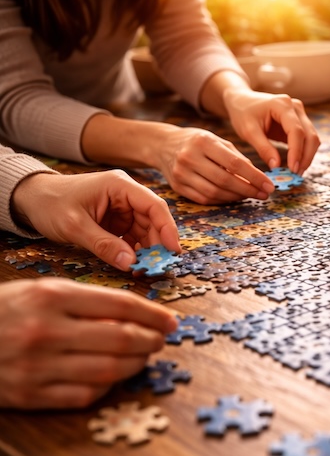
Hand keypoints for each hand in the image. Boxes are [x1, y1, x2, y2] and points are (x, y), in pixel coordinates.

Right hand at [0, 278, 176, 408]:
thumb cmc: (7, 312)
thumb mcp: (41, 292)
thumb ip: (87, 302)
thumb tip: (139, 315)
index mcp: (50, 297)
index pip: (119, 305)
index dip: (152, 315)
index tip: (171, 320)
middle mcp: (46, 332)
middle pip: (120, 339)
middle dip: (151, 341)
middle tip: (162, 340)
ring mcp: (37, 367)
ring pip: (109, 370)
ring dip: (136, 365)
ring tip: (144, 357)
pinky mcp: (30, 395)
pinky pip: (85, 396)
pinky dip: (107, 387)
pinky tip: (113, 377)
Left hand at [11, 170, 180, 270]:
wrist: (31, 199)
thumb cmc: (50, 203)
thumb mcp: (75, 226)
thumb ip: (104, 245)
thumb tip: (131, 263)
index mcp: (120, 186)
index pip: (154, 206)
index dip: (167, 229)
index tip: (172, 251)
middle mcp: (126, 195)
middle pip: (153, 221)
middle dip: (157, 245)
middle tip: (157, 268)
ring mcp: (123, 209)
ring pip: (146, 231)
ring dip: (147, 251)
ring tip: (144, 270)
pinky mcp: (117, 221)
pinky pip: (133, 238)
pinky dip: (135, 252)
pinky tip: (133, 265)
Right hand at [156, 125, 275, 203]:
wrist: (162, 144)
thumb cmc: (196, 141)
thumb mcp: (216, 140)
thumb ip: (236, 156)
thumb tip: (258, 176)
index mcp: (203, 142)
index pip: (234, 164)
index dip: (254, 177)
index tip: (269, 185)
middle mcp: (190, 158)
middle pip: (225, 180)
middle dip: (249, 190)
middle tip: (264, 194)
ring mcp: (181, 174)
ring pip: (215, 193)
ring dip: (236, 197)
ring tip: (251, 195)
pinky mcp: (177, 187)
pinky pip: (204, 199)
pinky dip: (222, 201)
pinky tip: (234, 198)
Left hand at [223, 89, 319, 174]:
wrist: (242, 101)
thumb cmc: (242, 113)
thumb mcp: (249, 131)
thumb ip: (264, 148)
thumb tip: (276, 167)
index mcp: (282, 105)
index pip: (296, 131)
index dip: (296, 152)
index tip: (292, 169)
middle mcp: (295, 107)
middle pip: (309, 135)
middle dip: (305, 157)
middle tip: (297, 174)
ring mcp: (299, 114)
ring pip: (312, 138)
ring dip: (307, 156)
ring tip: (296, 172)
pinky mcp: (299, 122)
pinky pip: (306, 140)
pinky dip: (303, 153)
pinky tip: (295, 164)